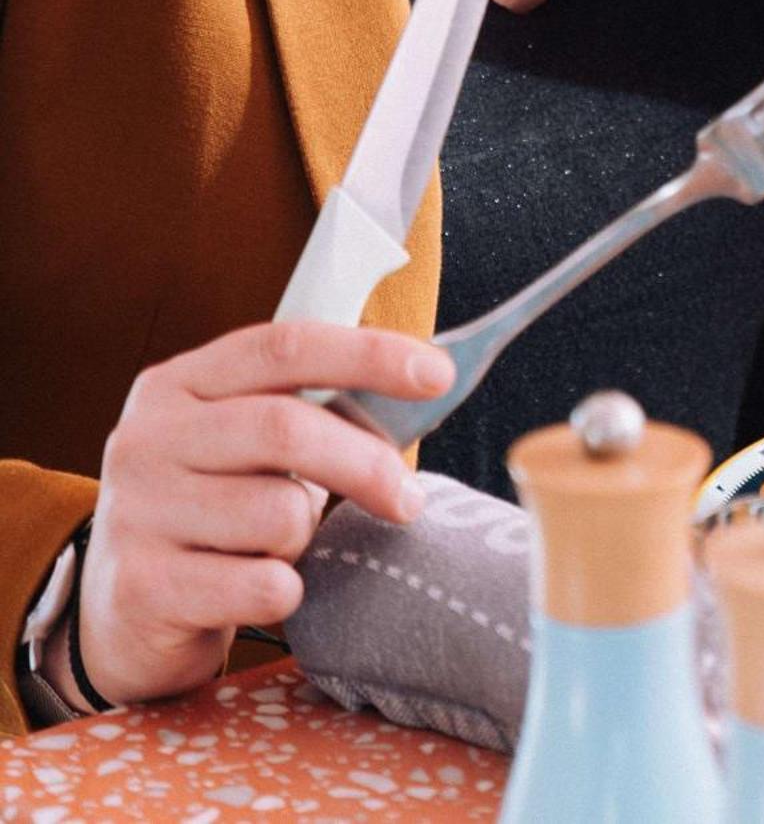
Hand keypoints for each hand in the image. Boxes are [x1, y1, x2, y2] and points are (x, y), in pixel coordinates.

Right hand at [55, 322, 452, 708]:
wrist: (129, 612)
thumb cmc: (221, 511)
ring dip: (309, 538)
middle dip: (366, 464)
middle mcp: (146, 438)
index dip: (367, 354)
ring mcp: (135, 512)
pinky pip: (261, 585)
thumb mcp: (253, 447)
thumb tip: (431, 382)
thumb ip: (319, 411)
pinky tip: (262, 588)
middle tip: (410, 500)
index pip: (283, 346)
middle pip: (285, 428)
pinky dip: (286, 590)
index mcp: (181, 384)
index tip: (439, 375)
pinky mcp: (141, 587)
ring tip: (285, 548)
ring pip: (277, 515)